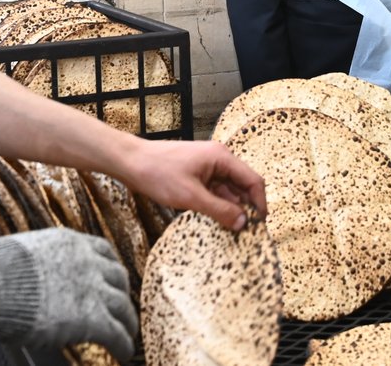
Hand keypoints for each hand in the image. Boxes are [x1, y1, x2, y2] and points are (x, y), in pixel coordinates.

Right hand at [0, 228, 135, 358]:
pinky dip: (123, 343)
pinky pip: (116, 333)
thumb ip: (41, 261)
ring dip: (127, 320)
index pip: (103, 250)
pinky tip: (124, 351)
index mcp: (71, 243)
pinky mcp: (92, 319)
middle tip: (122, 303)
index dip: (109, 266)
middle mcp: (88, 263)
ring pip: (123, 306)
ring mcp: (93, 290)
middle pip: (118, 277)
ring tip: (129, 331)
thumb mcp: (26, 252)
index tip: (112, 276)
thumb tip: (35, 272)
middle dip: (122, 291)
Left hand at [120, 139, 266, 230]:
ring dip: (232, 208)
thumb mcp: (191, 196)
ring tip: (234, 230)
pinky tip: (218, 220)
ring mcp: (208, 167)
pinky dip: (219, 205)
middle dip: (247, 207)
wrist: (131, 162)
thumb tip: (243, 222)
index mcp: (222, 157)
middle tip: (247, 231)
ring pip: (229, 190)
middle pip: (243, 185)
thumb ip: (219, 210)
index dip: (260, 202)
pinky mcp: (197, 174)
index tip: (259, 224)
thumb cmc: (158, 173)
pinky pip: (215, 191)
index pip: (253, 180)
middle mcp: (219, 159)